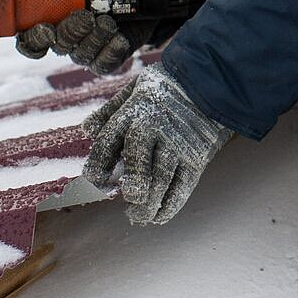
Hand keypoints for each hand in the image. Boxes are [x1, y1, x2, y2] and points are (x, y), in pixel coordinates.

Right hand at [14, 0, 139, 73]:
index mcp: (47, 19)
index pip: (30, 40)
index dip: (32, 41)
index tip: (45, 28)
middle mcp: (64, 38)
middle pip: (59, 46)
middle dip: (70, 33)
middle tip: (85, 16)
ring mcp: (86, 49)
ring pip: (82, 55)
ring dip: (94, 39)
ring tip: (107, 21)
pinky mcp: (108, 56)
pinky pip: (105, 63)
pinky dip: (111, 52)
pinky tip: (119, 37)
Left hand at [81, 62, 233, 224]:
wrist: (211, 80)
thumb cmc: (167, 84)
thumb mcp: (134, 88)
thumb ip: (110, 110)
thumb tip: (86, 130)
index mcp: (132, 113)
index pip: (107, 144)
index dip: (97, 166)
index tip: (97, 180)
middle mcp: (152, 129)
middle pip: (137, 167)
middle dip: (132, 189)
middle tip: (128, 203)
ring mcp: (176, 144)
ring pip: (160, 182)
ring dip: (148, 206)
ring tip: (139, 217)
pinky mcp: (196, 156)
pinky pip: (182, 187)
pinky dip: (170, 206)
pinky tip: (159, 216)